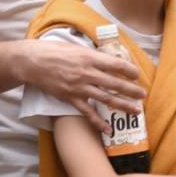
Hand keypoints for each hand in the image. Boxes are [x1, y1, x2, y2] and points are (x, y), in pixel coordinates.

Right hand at [22, 38, 143, 131]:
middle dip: (131, 90)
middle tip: (143, 95)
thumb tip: (109, 58)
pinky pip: (87, 112)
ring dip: (123, 105)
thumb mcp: (76, 47)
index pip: (116, 64)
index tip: (137, 75)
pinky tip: (108, 130)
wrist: (32, 62)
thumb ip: (93, 54)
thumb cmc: (53, 51)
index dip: (129, 70)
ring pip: (106, 98)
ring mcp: (79, 87)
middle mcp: (86, 73)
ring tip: (136, 110)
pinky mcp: (70, 98)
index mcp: (89, 57)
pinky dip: (98, 122)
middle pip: (114, 83)